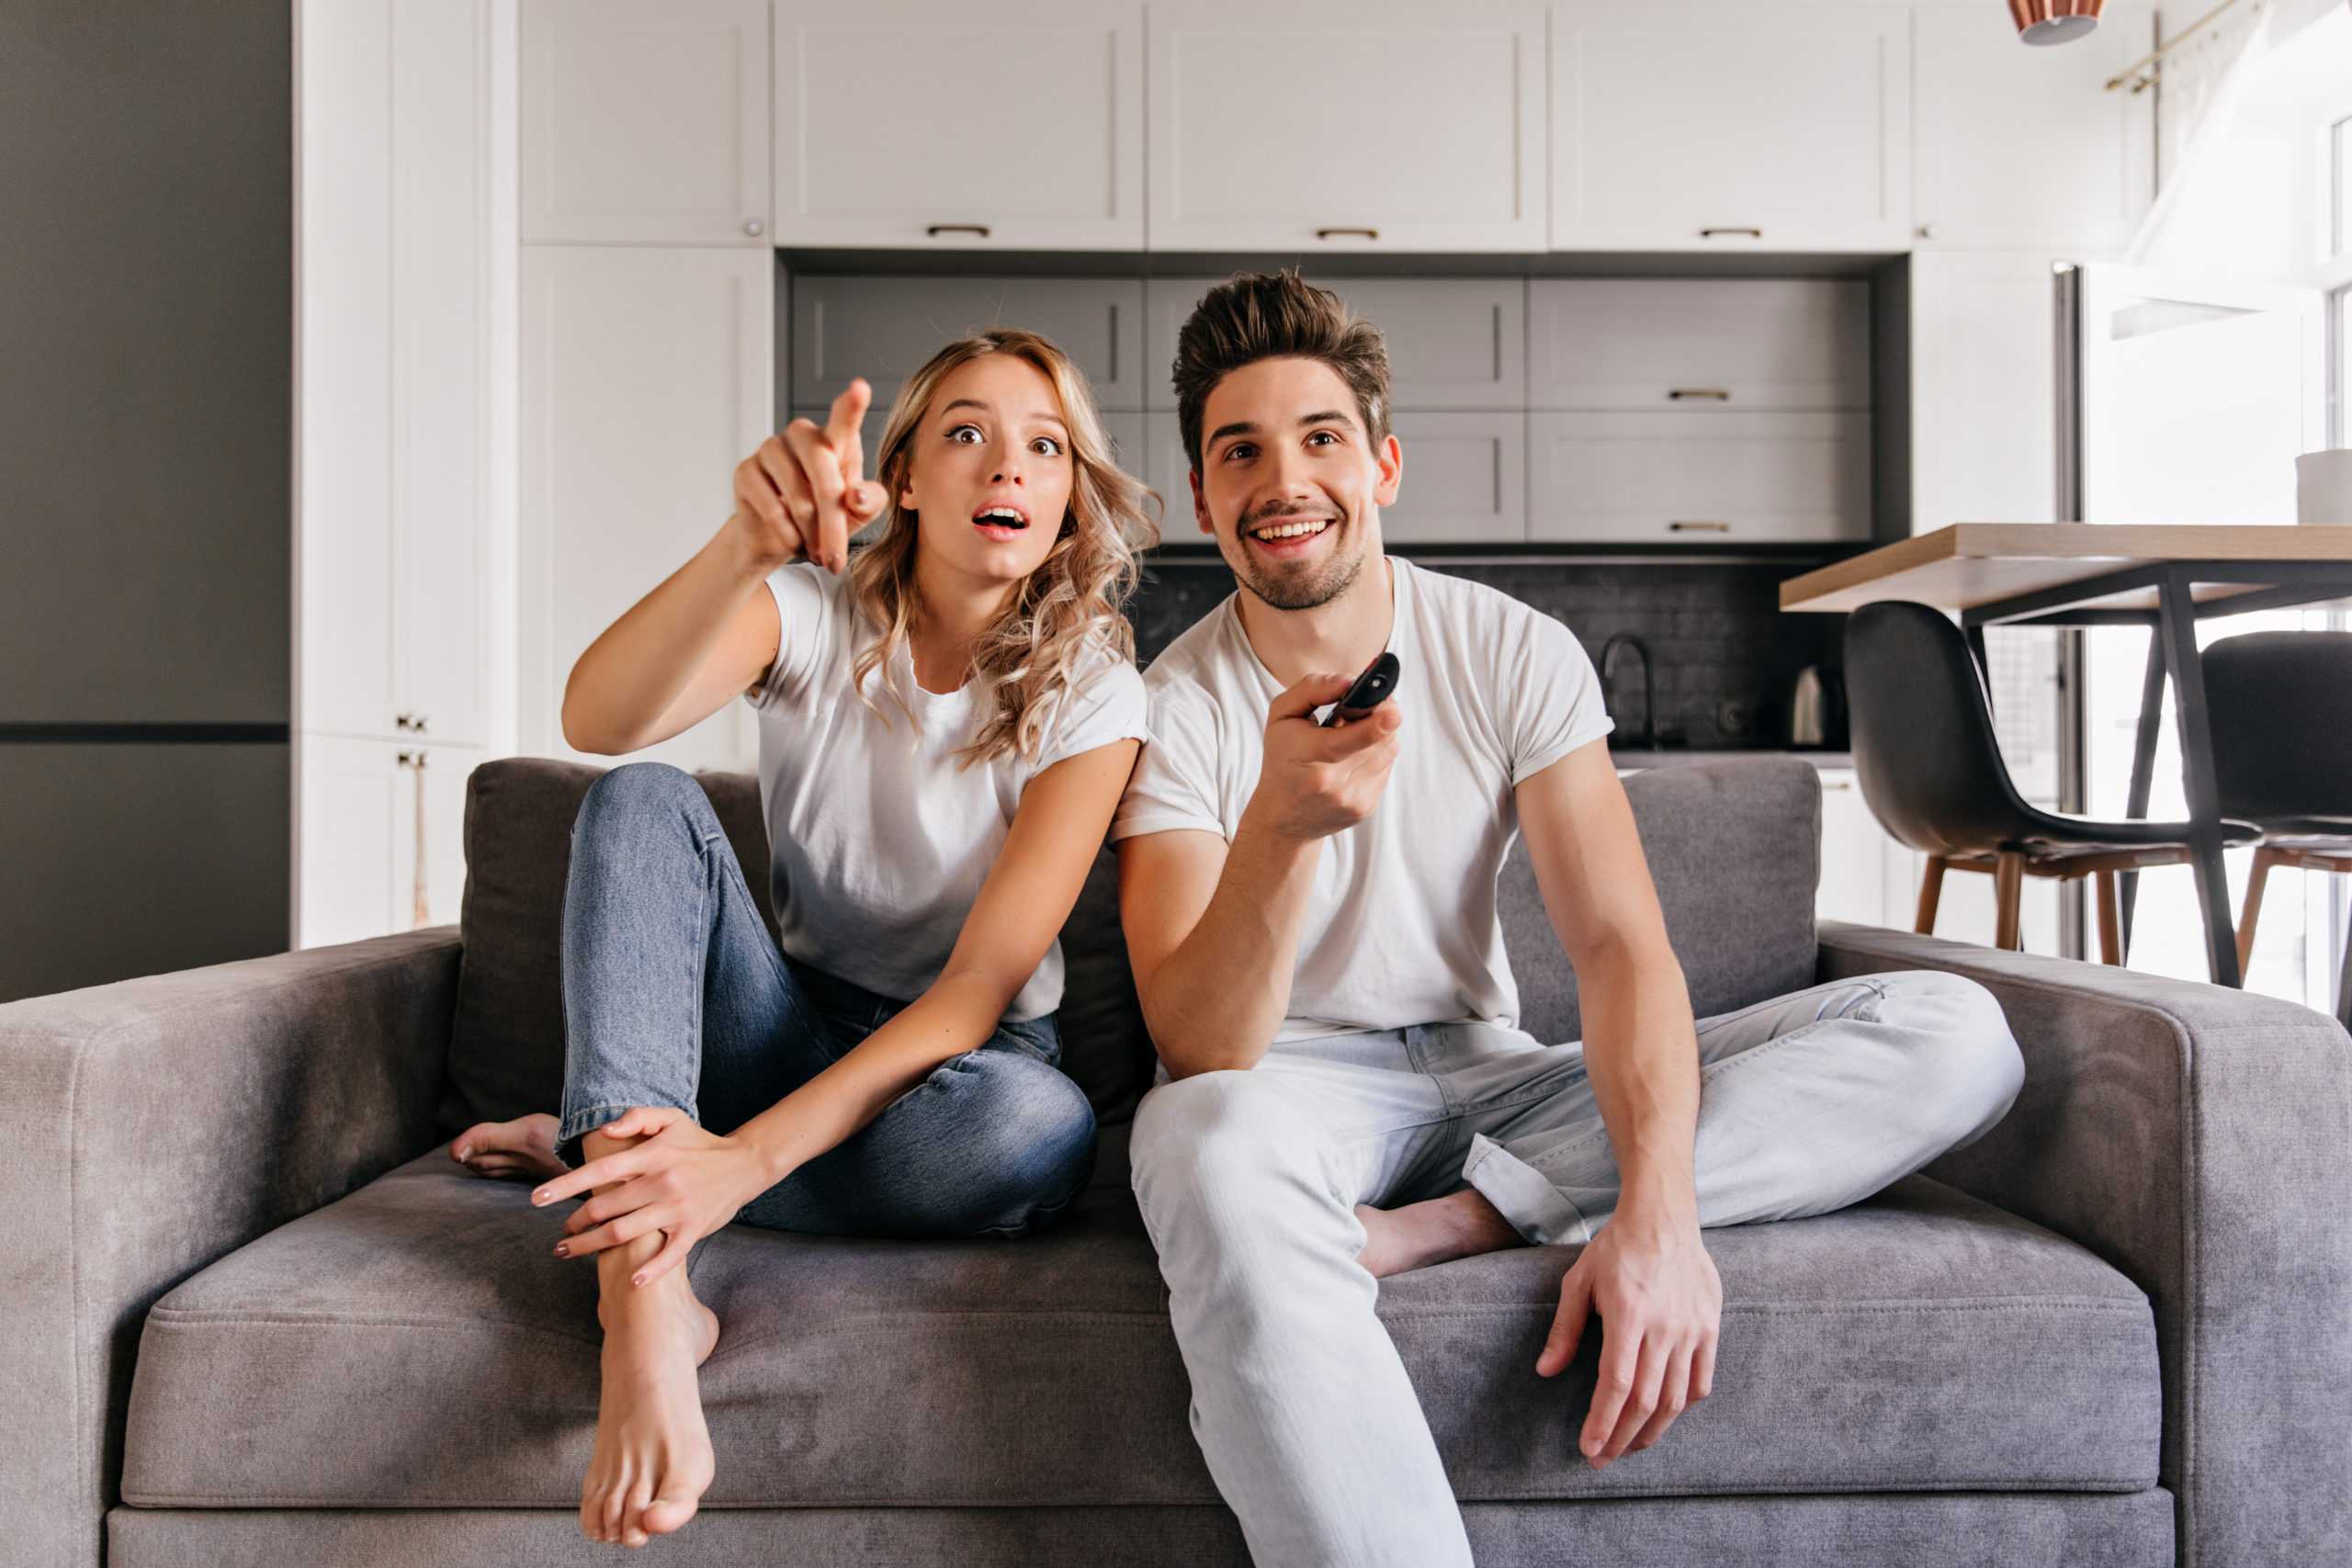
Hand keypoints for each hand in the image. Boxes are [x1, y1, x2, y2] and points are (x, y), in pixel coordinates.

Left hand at [529, 1106, 772, 1287]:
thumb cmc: (700, 1143)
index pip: (600, 1171)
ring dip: (590, 1247)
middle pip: (604, 1208)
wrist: (744, 1164)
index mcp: (653, 1155)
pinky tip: (632, 1282)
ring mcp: (677, 1209)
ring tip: (569, 1251)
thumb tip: (604, 1131)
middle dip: (574, 1223)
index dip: (566, 1185)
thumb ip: (637, 1118)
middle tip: (560, 1232)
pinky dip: (650, 1272)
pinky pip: (668, 1257)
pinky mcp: (692, 1230)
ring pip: (623, 1234)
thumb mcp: (672, 1119)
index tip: (537, 1197)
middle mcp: (662, 1182)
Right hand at [729, 378, 885, 574]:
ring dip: (811, 533)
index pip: (844, 420)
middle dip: (833, 523)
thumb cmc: (828, 516)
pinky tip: (792, 539)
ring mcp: (771, 448)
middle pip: (823, 471)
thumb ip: (869, 502)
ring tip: (817, 550)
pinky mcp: (746, 470)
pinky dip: (787, 533)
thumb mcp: (858, 513)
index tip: (860, 388)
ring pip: (798, 495)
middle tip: (836, 560)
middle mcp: (802, 435)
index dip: (851, 405)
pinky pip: (771, 507)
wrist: (783, 538)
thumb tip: (855, 497)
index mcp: (836, 440)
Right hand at [1242, 671, 1402, 841]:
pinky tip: (1354, 756)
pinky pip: (1386, 768)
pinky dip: (1376, 754)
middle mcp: (1332, 782)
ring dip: (1379, 733)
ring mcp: (1352, 798)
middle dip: (1379, 715)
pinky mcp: (1365, 807)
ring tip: (1352, 733)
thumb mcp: (1281, 716)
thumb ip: (1312, 689)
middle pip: (1380, 739)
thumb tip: (1349, 682)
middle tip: (1361, 708)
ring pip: (1389, 750)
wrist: (1282, 819)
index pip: (1349, 740)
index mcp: (1308, 756)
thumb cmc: (1282, 759)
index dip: (1376, 724)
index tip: (1392, 711)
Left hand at [1537, 1215, 1720, 1468]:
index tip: (1589, 1448)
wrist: (1663, 1218)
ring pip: (1675, 1398)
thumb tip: (1545, 1371)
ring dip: (1651, 1430)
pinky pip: (1701, 1380)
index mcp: (1629, 1316)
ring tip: (1629, 1446)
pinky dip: (1683, 1405)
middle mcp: (1664, 1327)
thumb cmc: (1615, 1249)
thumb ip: (1564, 1330)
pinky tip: (1663, 1415)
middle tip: (1603, 1458)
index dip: (1602, 1422)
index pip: (1615, 1385)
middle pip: (1645, 1400)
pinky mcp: (1710, 1327)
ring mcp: (1692, 1329)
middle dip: (1622, 1437)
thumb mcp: (1579, 1282)